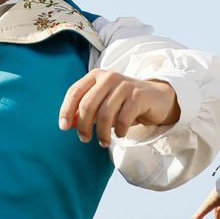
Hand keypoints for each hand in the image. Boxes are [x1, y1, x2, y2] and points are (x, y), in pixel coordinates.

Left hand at [58, 71, 177, 146]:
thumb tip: (67, 124)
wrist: (156, 98)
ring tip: (103, 142)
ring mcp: (124, 85)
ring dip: (102, 133)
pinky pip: (123, 118)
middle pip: (87, 104)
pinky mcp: (138, 96)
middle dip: (83, 126)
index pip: (74, 92)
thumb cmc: (123, 103)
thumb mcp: (102, 104)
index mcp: (96, 76)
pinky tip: (120, 134)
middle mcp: (109, 77)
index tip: (63, 127)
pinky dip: (119, 130)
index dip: (66, 111)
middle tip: (84, 139)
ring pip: (104, 114)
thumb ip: (85, 111)